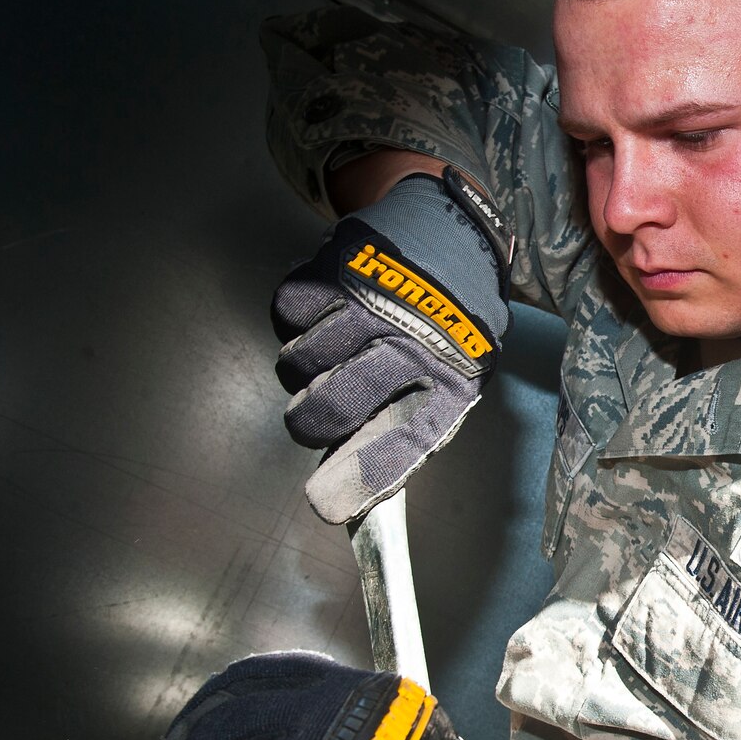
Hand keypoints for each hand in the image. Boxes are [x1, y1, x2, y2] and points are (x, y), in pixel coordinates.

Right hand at [274, 170, 511, 523]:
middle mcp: (408, 341)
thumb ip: (406, 429)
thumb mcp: (454, 378)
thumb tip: (350, 487)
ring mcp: (367, 301)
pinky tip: (328, 313)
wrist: (454, 235)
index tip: (324, 505)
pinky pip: (285, 315)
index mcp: (451, 379)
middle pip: (328, 409)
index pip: (403, 440)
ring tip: (337, 348)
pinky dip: (297, 321)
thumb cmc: (450, 322)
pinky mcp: (334, 266)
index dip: (359, 476)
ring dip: (306, 367)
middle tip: (316, 416)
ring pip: (297, 365)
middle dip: (311, 423)